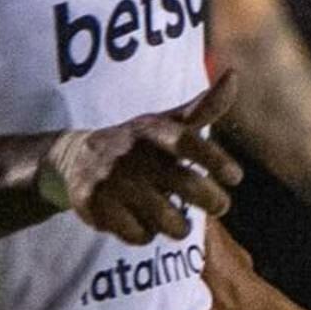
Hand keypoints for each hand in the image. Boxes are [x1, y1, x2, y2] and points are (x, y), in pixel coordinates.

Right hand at [44, 75, 243, 245]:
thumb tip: (233, 74)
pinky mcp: (94, 205)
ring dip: (179, 225)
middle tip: (220, 205)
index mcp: (152, 131)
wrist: (75, 157)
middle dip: (212, 200)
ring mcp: (111, 181)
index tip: (236, 177)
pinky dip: (147, 234)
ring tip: (179, 222)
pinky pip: (137, 234)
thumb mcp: (167, 122)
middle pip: (184, 184)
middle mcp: (131, 154)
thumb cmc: (138, 143)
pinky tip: (143, 223)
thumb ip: (204, 107)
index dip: (214, 159)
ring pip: (164, 218)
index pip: (187, 142)